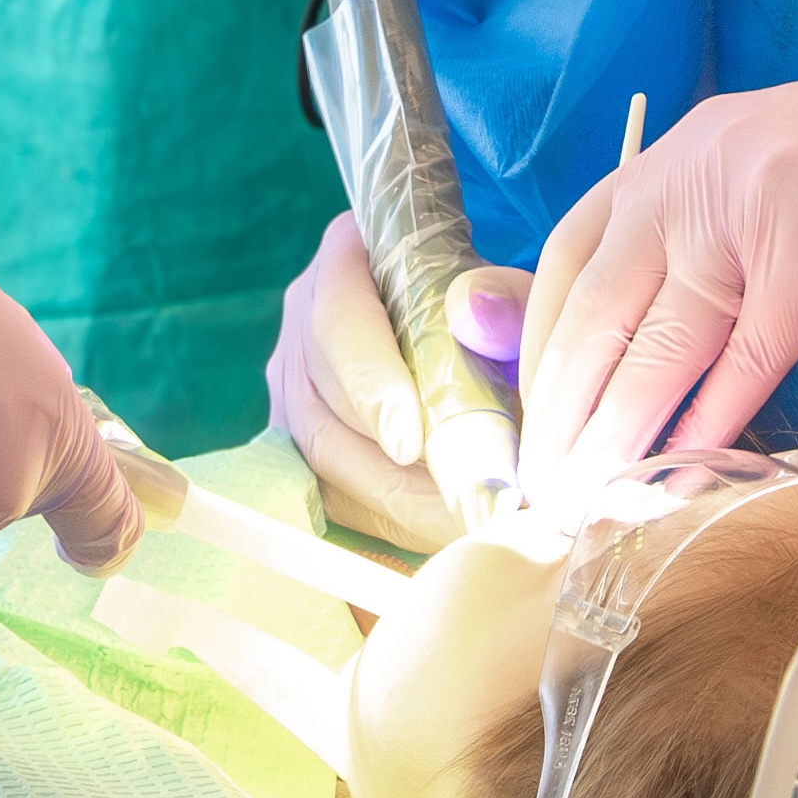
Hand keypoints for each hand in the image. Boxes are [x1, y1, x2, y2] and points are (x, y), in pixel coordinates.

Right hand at [267, 211, 532, 550]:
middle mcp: (301, 330)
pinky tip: (442, 531)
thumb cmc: (483, 303)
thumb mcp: (506, 287)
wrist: (453, 317)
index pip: (339, 328)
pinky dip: (388, 520)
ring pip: (322, 465)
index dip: (371, 388)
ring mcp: (292, 393)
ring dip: (396, 506)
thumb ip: (504, 296)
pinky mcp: (301, 446)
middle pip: (324, 414)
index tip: (410, 442)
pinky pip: (331, 497)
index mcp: (342, 266)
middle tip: (467, 507)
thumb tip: (477, 316)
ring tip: (467, 524)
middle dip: (395, 474)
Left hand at [517, 29, 797, 499]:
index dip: (542, 339)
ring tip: (588, 501)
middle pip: (599, 303)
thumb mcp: (791, 177)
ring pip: (661, 343)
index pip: (578, 246)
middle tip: (542, 485)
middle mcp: (708, 163)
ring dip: (617, 434)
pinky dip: (711, 426)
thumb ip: (716, 233)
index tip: (536, 414)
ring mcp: (760, 205)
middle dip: (561, 406)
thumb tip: (649, 337)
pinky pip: (746, 360)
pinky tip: (684, 476)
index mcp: (694, 142)